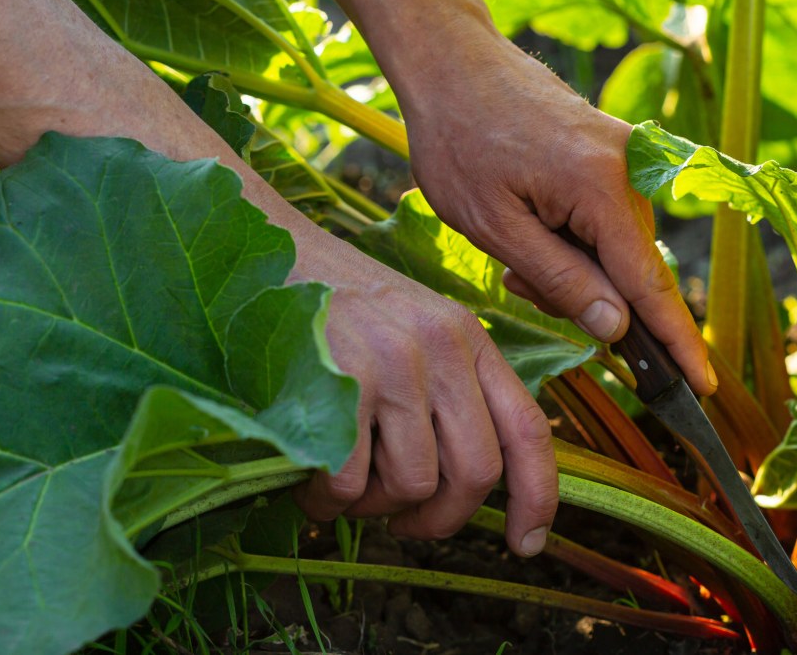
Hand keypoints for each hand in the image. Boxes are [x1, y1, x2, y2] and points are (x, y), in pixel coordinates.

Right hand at [286, 231, 557, 556]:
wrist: (258, 254)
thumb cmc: (331, 307)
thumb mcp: (410, 328)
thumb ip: (447, 388)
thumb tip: (464, 484)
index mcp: (467, 338)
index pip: (526, 428)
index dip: (537, 496)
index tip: (527, 543)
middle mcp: (441, 347)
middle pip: (476, 472)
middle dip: (440, 518)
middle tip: (402, 523)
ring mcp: (394, 363)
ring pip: (412, 485)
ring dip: (372, 505)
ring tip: (340, 478)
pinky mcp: (342, 382)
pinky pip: (351, 485)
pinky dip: (326, 500)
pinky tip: (307, 476)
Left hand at [401, 39, 716, 394]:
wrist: (453, 64)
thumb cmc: (460, 140)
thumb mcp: (494, 226)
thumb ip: (559, 280)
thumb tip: (617, 328)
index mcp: (601, 188)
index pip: (649, 286)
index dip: (676, 342)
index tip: (702, 388)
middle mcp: (630, 170)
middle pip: (631, 271)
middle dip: (586, 297)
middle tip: (519, 282)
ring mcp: (628, 157)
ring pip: (617, 249)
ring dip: (574, 267)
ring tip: (515, 245)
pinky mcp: (616, 152)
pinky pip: (609, 219)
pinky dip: (576, 239)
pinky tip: (532, 226)